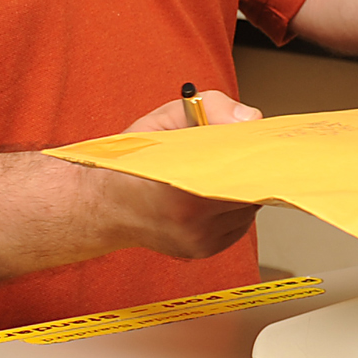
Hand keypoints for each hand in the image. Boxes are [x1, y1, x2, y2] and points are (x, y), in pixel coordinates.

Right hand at [99, 88, 263, 258]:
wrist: (102, 207)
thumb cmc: (129, 162)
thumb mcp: (163, 120)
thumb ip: (210, 108)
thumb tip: (249, 118)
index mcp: (181, 189)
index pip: (240, 169)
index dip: (252, 151)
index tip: (254, 137)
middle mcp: (192, 221)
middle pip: (250, 188)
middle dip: (247, 167)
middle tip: (236, 148)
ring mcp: (200, 240)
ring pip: (248, 207)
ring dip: (241, 187)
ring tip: (214, 172)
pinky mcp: (205, 250)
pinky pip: (239, 222)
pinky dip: (233, 205)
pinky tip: (210, 193)